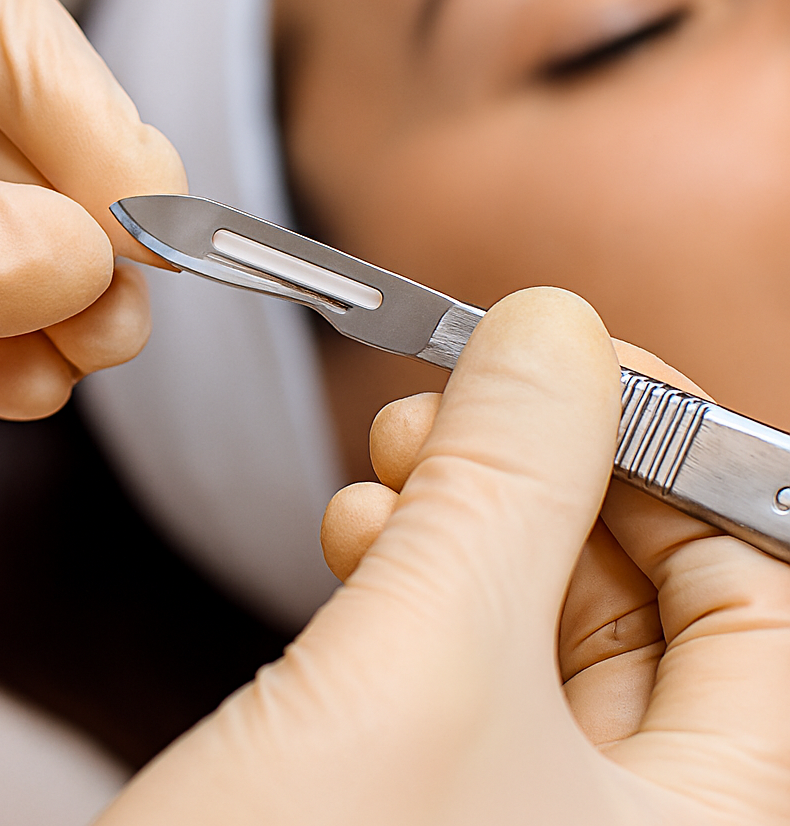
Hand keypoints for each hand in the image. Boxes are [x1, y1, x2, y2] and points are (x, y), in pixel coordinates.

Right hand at [98, 288, 789, 824]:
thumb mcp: (424, 672)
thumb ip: (507, 484)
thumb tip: (556, 328)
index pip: (769, 596)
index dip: (690, 460)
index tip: (582, 360)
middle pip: (649, 599)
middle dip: (551, 473)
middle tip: (470, 392)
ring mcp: (525, 820)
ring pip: (537, 620)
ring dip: (467, 511)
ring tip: (392, 452)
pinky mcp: (427, 798)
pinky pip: (456, 660)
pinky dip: (410, 573)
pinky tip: (357, 528)